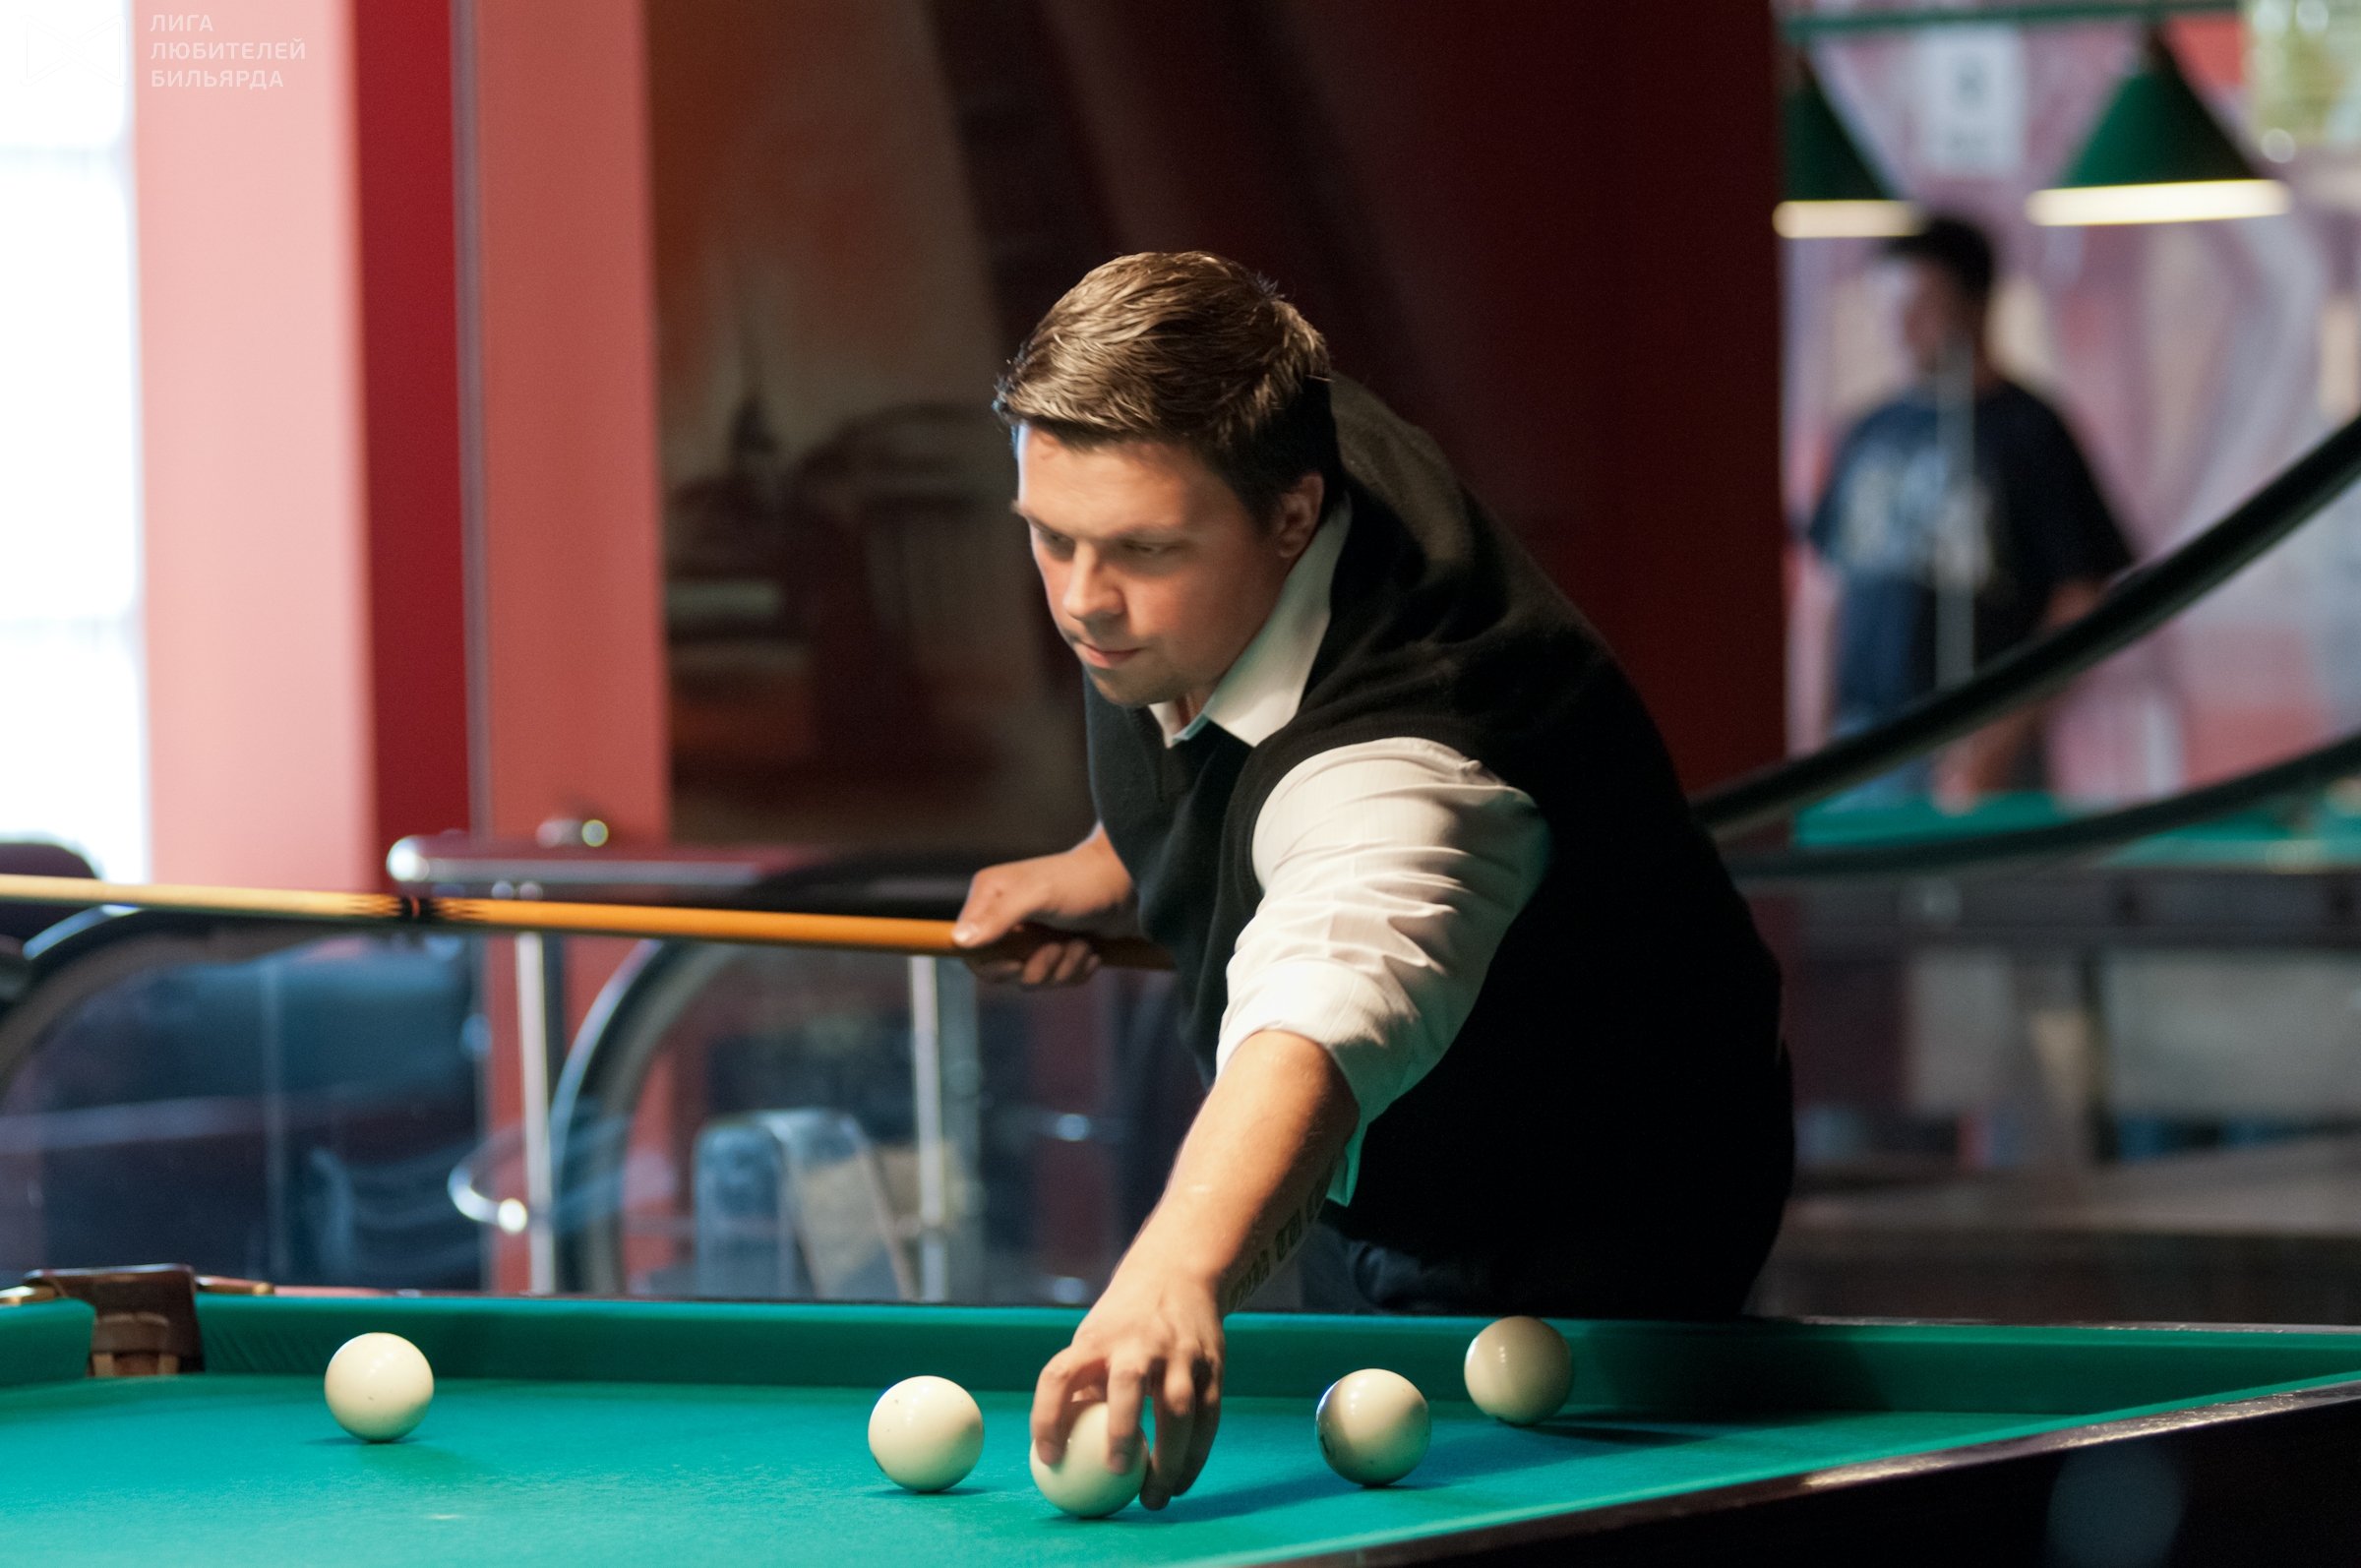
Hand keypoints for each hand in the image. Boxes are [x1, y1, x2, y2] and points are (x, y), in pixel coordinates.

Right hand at [952, 826, 1136, 987]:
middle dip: (1037, 968)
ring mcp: (1033, 934)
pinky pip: (1058, 979)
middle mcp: (1006, 917)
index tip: (1018, 964)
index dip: (992, 966)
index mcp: (990, 897)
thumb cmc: (1082, 883)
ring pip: (1035, 979)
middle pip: (1003, 971)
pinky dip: (1078, 969)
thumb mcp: (1037, 896)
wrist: (1131, 884)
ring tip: (1082, 942)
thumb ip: (998, 918)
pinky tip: (1091, 948)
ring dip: (1064, 966)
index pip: (969, 950)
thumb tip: (959, 941)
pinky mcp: (1058, 947)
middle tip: (1059, 947)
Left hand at [1031, 1260, 1223, 1510]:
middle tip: (1115, 1475)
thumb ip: (1081, 1391)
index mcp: (1096, 1339)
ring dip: (1168, 1458)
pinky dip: (1195, 1455)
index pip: (1061, 1375)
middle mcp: (1139, 1341)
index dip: (1047, 1416)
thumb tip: (1056, 1459)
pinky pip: (1208, 1416)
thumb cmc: (1121, 1328)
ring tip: (1153, 1499)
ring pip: (1178, 1406)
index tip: (1048, 1459)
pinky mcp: (1212, 1364)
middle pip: (1129, 1383)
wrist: (1179, 1276)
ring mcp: (1180, 1351)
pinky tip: (1180, 1483)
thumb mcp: (1093, 1343)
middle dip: (1121, 1429)